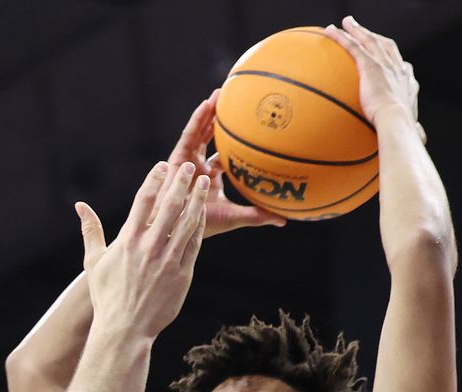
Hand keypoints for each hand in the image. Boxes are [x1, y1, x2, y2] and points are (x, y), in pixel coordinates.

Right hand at [76, 160, 209, 335]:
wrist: (125, 329)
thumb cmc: (107, 296)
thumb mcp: (94, 262)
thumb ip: (91, 230)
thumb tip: (80, 206)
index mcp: (127, 241)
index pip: (144, 201)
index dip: (155, 179)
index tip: (163, 166)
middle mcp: (149, 247)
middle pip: (169, 206)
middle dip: (180, 183)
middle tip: (189, 167)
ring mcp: (167, 261)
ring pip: (186, 223)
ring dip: (196, 200)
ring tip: (203, 183)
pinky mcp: (182, 275)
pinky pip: (193, 244)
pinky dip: (199, 226)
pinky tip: (202, 213)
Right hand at [169, 92, 285, 237]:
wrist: (179, 229)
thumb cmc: (204, 226)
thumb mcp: (235, 217)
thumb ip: (258, 216)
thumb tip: (285, 220)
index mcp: (211, 178)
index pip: (223, 155)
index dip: (233, 143)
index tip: (248, 129)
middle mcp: (198, 167)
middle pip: (208, 138)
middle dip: (218, 120)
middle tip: (232, 101)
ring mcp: (187, 162)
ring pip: (198, 132)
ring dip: (208, 112)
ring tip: (218, 93)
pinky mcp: (176, 159)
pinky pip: (188, 135)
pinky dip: (196, 119)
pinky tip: (206, 104)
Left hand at [321, 16, 422, 134]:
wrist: (396, 123)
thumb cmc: (404, 130)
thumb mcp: (413, 130)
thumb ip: (415, 132)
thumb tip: (421, 139)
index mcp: (408, 84)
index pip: (402, 67)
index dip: (395, 60)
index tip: (390, 58)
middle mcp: (398, 70)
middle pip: (386, 46)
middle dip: (374, 36)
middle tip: (364, 31)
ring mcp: (384, 65)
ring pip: (369, 41)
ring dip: (357, 30)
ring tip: (346, 23)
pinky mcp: (370, 66)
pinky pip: (353, 47)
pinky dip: (341, 37)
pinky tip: (329, 31)